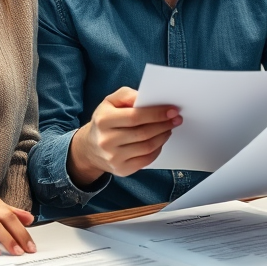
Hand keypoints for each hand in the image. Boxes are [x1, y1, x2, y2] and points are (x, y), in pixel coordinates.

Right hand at [67, 87, 182, 185]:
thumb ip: (127, 95)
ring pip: (147, 147)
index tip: (172, 110)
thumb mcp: (110, 102)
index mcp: (103, 120)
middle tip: (176, 119)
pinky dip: (157, 149)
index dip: (156, 113)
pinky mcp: (121, 170)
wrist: (90, 148)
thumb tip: (146, 99)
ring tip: (169, 128)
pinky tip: (160, 140)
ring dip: (163, 136)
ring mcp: (113, 157)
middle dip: (164, 124)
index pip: (135, 116)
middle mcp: (106, 140)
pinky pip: (146, 160)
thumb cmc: (105, 120)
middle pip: (143, 133)